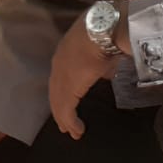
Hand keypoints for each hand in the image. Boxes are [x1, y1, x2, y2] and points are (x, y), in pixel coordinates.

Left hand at [47, 11, 122, 139]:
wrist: (102, 30)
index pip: (61, 78)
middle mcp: (58, 66)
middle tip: (65, 125)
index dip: (63, 93)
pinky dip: (70, 121)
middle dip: (60, 109)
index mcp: (65, 55)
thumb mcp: (101, 51)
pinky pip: (65, 108)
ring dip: (65, 119)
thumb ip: (101, 65)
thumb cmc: (104, 36)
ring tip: (70, 132)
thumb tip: (106, 74)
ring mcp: (61, 77)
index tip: (67, 105)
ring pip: (59, 102)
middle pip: (56, 92)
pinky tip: (76, 130)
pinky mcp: (67, 88)